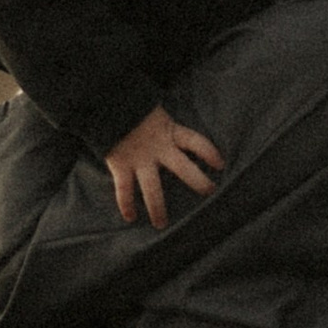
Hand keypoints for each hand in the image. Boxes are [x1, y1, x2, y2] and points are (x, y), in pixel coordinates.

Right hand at [104, 103, 221, 229]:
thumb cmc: (133, 110)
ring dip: (157, 208)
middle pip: (183, 168)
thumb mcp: (155, 114)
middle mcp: (158, 148)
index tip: (221, 164)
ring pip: (152, 188)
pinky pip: (124, 189)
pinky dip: (126, 204)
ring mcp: (139, 159)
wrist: (105, 102)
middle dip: (198, 182)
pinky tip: (130, 217)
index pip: (196, 141)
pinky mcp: (121, 165)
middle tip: (209, 193)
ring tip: (161, 225)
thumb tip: (177, 139)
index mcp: (169, 132)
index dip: (209, 152)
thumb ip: (166, 128)